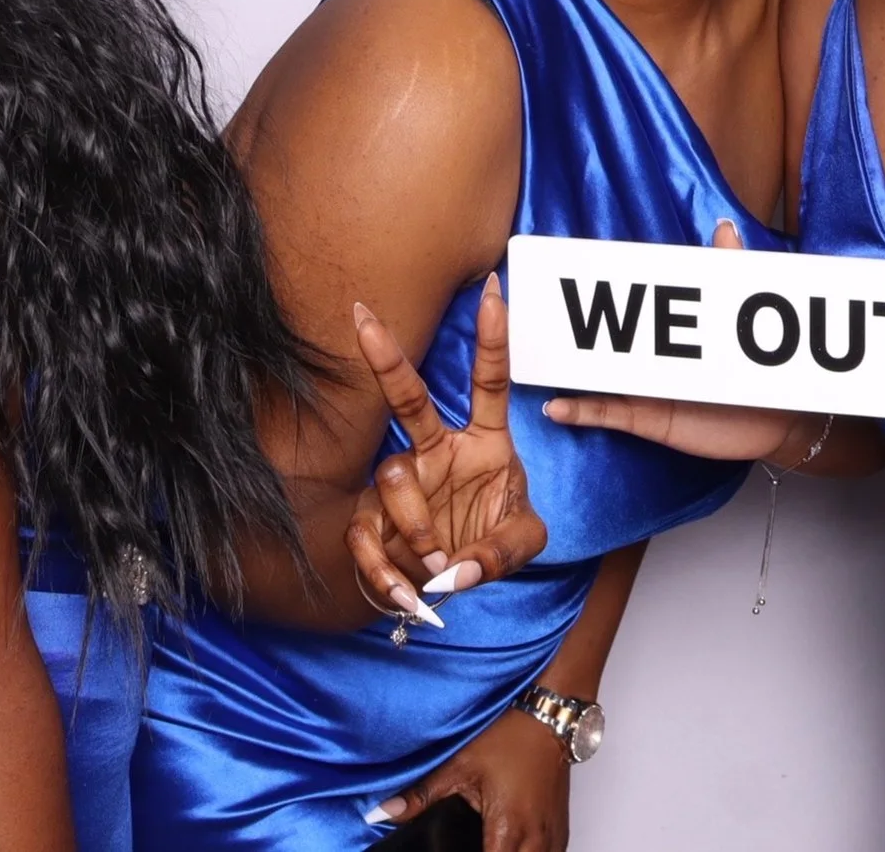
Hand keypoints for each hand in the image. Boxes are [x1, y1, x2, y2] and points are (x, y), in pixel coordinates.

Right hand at [348, 275, 549, 618]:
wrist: (449, 580)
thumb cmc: (490, 540)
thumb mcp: (522, 541)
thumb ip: (503, 551)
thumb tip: (459, 569)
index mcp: (483, 443)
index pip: (491, 383)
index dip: (493, 338)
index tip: (493, 290)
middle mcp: (436, 452)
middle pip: (410, 399)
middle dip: (387, 359)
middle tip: (362, 319)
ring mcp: (402, 482)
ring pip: (393, 476)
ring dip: (416, 525)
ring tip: (437, 564)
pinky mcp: (373, 520)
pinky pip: (366, 534)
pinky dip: (384, 569)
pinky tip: (406, 594)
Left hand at [366, 707, 571, 851]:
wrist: (548, 718)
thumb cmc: (510, 737)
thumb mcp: (460, 765)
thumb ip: (420, 796)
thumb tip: (382, 813)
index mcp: (509, 829)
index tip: (450, 850)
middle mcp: (536, 841)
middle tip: (460, 845)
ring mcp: (553, 839)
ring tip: (486, 843)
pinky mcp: (560, 832)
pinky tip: (509, 846)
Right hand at [541, 218, 806, 463]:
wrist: (780, 418)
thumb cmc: (758, 367)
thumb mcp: (740, 312)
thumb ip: (730, 267)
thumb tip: (722, 222)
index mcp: (664, 328)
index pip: (627, 304)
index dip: (597, 291)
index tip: (563, 274)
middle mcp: (648, 356)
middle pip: (600, 338)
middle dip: (565, 327)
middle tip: (530, 314)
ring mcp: (644, 387)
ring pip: (596, 375)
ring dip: (564, 367)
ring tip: (532, 356)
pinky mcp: (649, 418)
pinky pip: (608, 414)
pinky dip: (581, 411)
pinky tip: (556, 406)